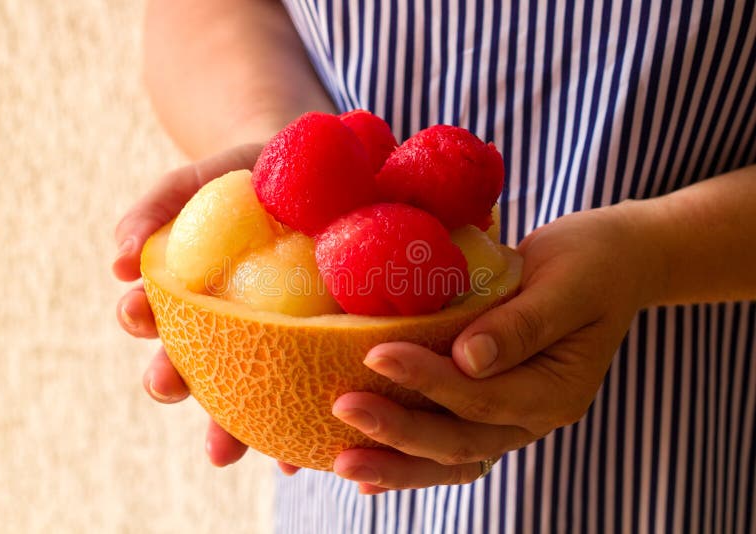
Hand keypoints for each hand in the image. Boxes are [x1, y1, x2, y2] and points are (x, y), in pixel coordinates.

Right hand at [113, 144, 302, 470]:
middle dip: (171, 381)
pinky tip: (293, 458)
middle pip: (185, 362)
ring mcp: (263, 338)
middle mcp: (217, 324)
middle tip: (171, 385)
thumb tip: (117, 260)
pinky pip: (299, 387)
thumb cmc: (242, 176)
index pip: (149, 312)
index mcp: (184, 290)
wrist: (309, 170)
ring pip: (237, 392)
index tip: (140, 314)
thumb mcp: (197, 183)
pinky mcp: (310, 345)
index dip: (138, 318)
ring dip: (227, 426)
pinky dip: (291, 425)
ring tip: (226, 450)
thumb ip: (154, 209)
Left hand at [331, 204, 660, 493]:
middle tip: (344, 409)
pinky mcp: (491, 405)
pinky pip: (449, 442)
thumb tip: (469, 359)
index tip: (376, 355)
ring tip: (343, 462)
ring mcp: (513, 417)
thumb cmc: (592, 261)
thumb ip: (523, 323)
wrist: (614, 264)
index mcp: (557, 389)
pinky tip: (367, 476)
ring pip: (451, 457)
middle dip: (399, 432)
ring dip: (397, 463)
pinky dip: (408, 460)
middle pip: (461, 442)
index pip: (485, 397)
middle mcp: (535, 416)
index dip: (429, 381)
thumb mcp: (568, 282)